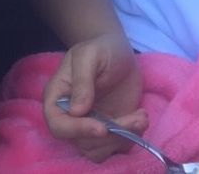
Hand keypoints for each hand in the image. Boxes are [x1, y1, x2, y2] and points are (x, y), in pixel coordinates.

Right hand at [42, 32, 146, 162]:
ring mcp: (90, 125)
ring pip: (98, 150)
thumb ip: (82, 80)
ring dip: (122, 139)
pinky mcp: (109, 129)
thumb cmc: (101, 48)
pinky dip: (132, 137)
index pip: (58, 125)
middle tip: (134, 119)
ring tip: (140, 118)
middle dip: (109, 136)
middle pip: (81, 142)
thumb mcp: (90, 55)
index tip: (102, 128)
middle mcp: (70, 117)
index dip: (77, 131)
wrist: (119, 51)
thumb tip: (77, 111)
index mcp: (57, 98)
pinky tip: (141, 116)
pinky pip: (116, 146)